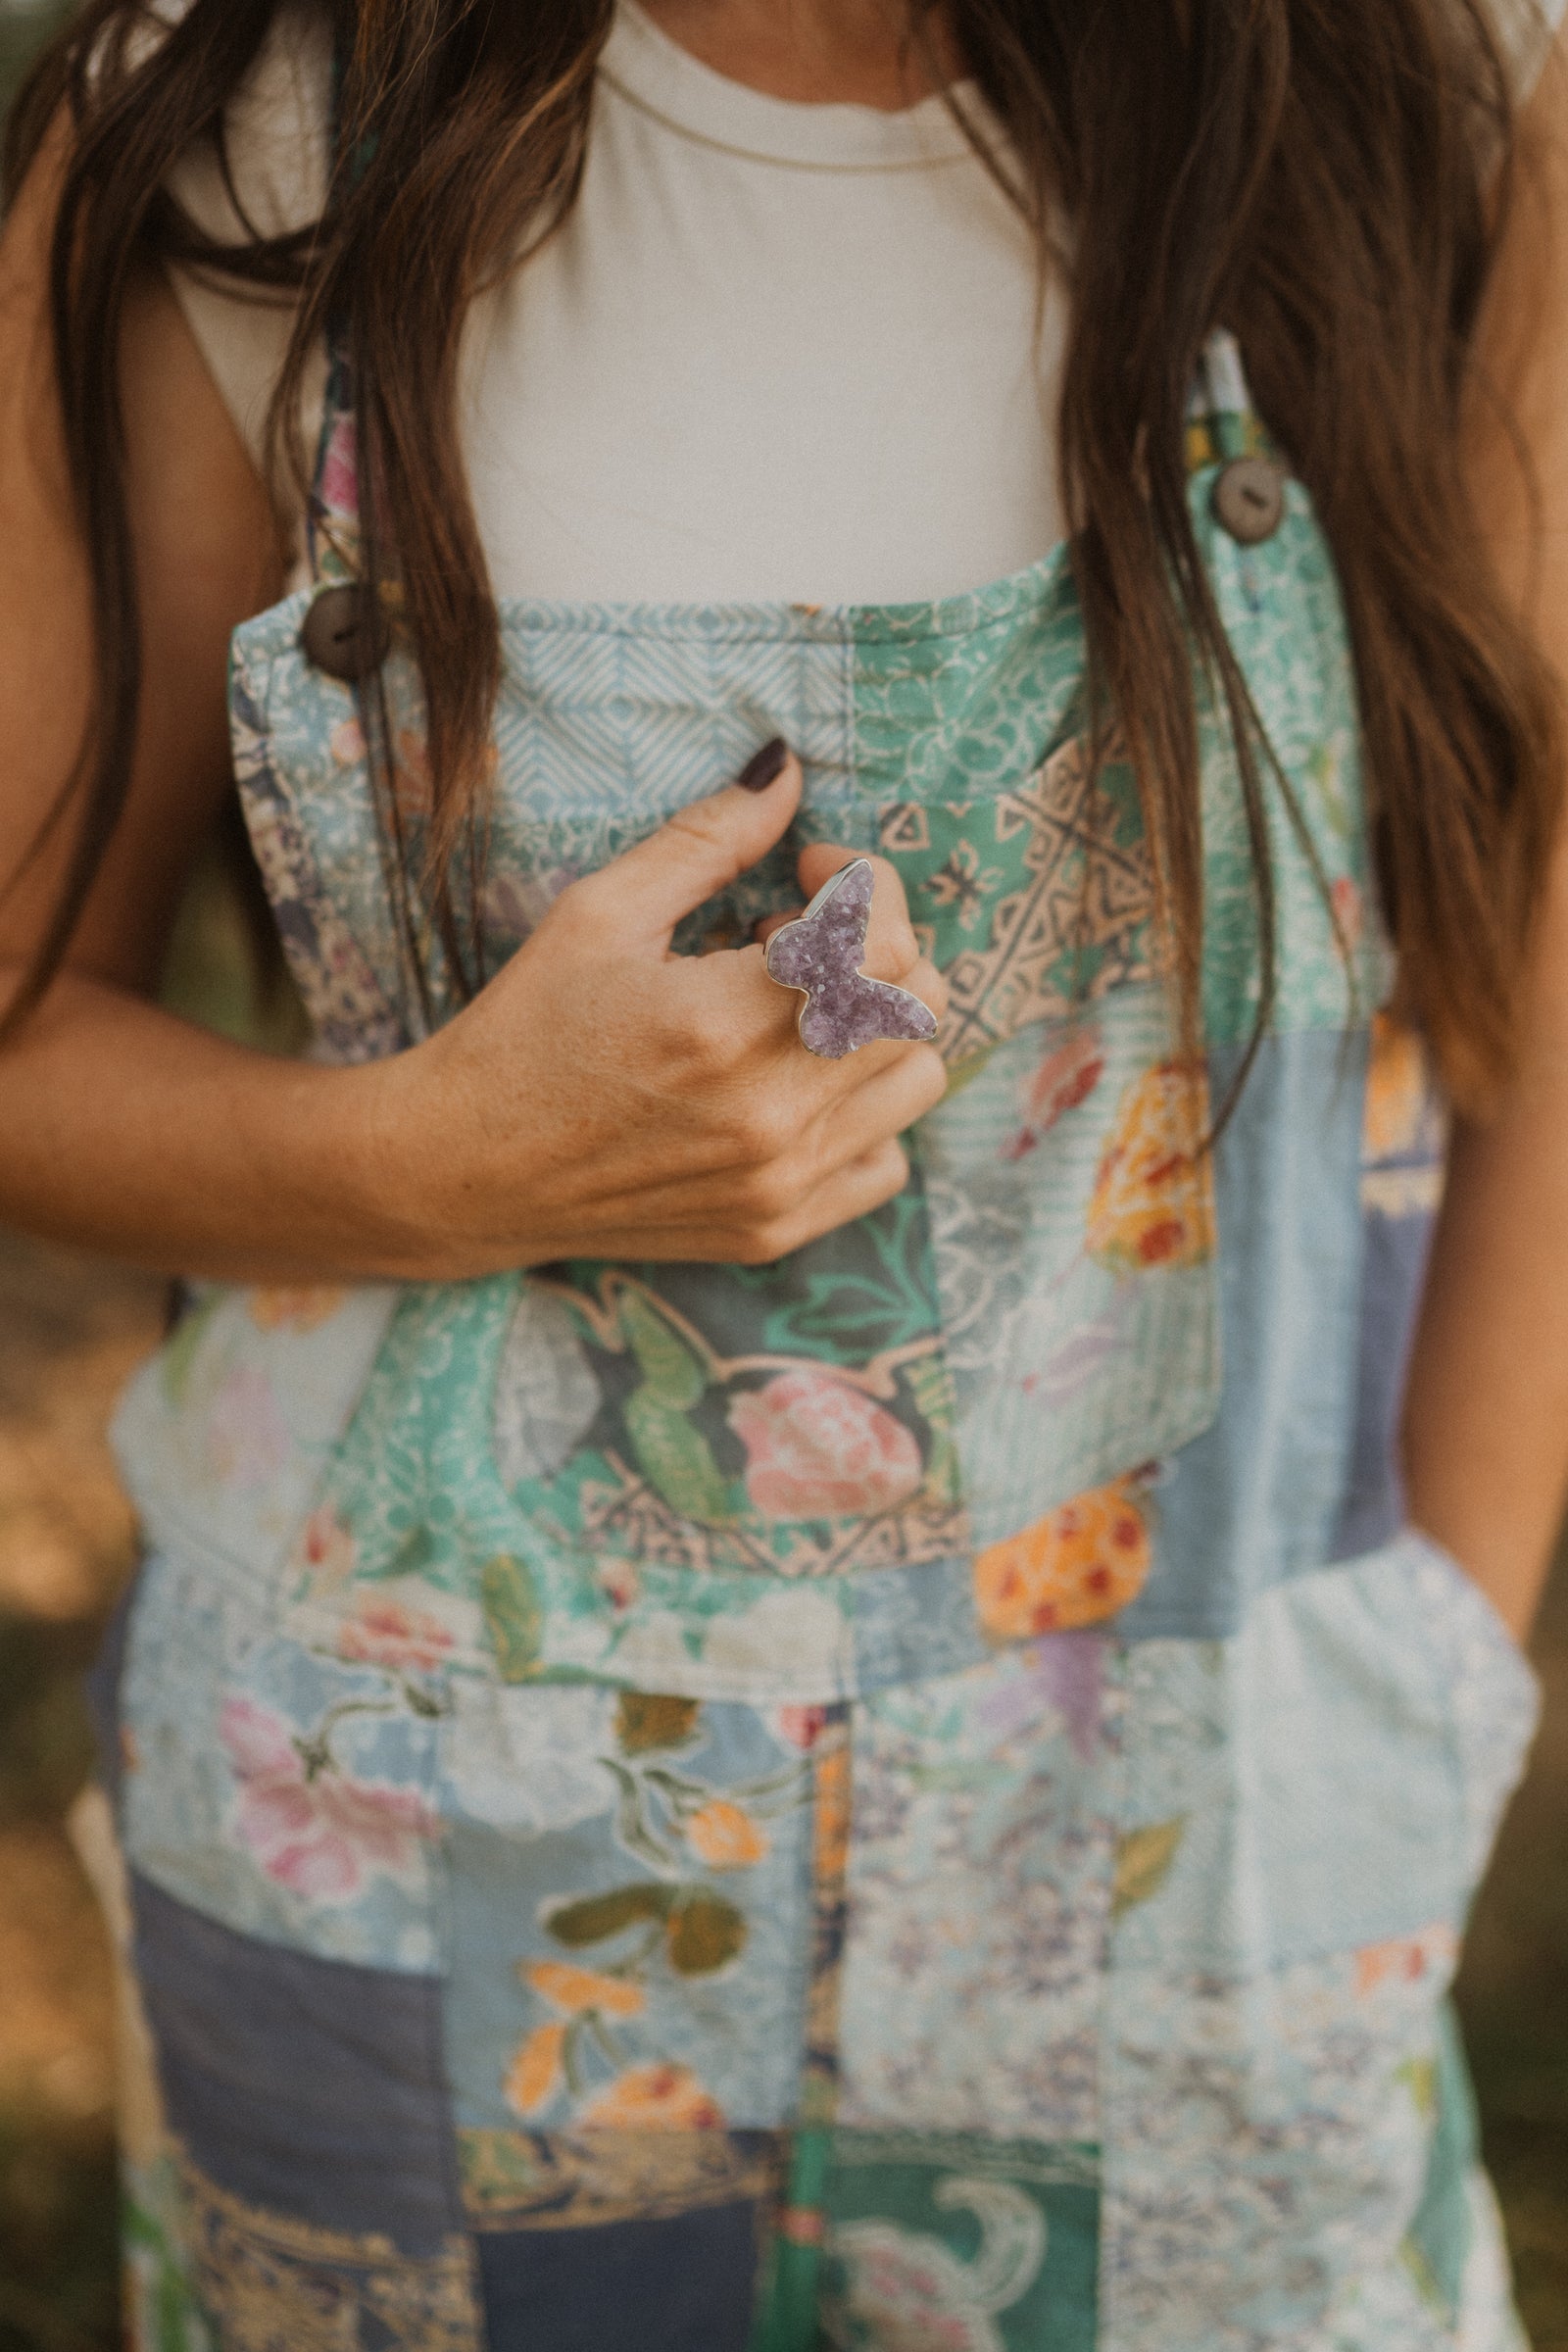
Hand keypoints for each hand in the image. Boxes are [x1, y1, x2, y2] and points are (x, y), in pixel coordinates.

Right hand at [388, 747, 947, 1270]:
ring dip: (877, 1027)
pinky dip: (863, 1113)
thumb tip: (788, 767)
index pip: (889, 941)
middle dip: (876, 945)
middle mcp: (769, 1114)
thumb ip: (709, 837)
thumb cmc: (525, 1030)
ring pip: (918, 1082)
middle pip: (918, 1004)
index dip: (867, 883)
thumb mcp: (601, 911)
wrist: (466, 1171)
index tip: (809, 871)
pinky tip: (792, 1084)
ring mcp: (780, 1183)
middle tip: (791, 940)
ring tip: (794, 1014)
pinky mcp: (778, 1229)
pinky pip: (888, 1163)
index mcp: (724, 1024)